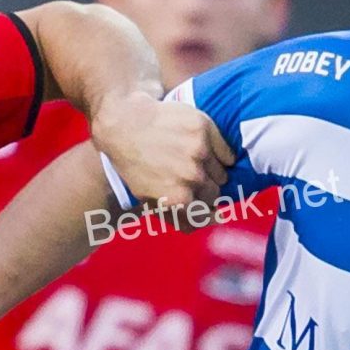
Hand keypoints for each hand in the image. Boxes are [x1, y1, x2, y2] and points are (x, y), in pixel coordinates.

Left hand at [90, 92, 232, 210]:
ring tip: (195, 161)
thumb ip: (173, 215)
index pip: (205, 215)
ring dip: (212, 171)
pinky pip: (227, 152)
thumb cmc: (132, 163)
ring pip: (222, 173)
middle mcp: (192, 178)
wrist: (123, 123)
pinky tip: (206, 150)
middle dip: (205, 189)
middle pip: (215, 193)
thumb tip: (197, 226)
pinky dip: (221, 154)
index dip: (204, 210)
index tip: (203, 204)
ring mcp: (200, 152)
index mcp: (178, 199)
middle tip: (191, 176)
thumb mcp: (146, 197)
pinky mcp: (205, 130)